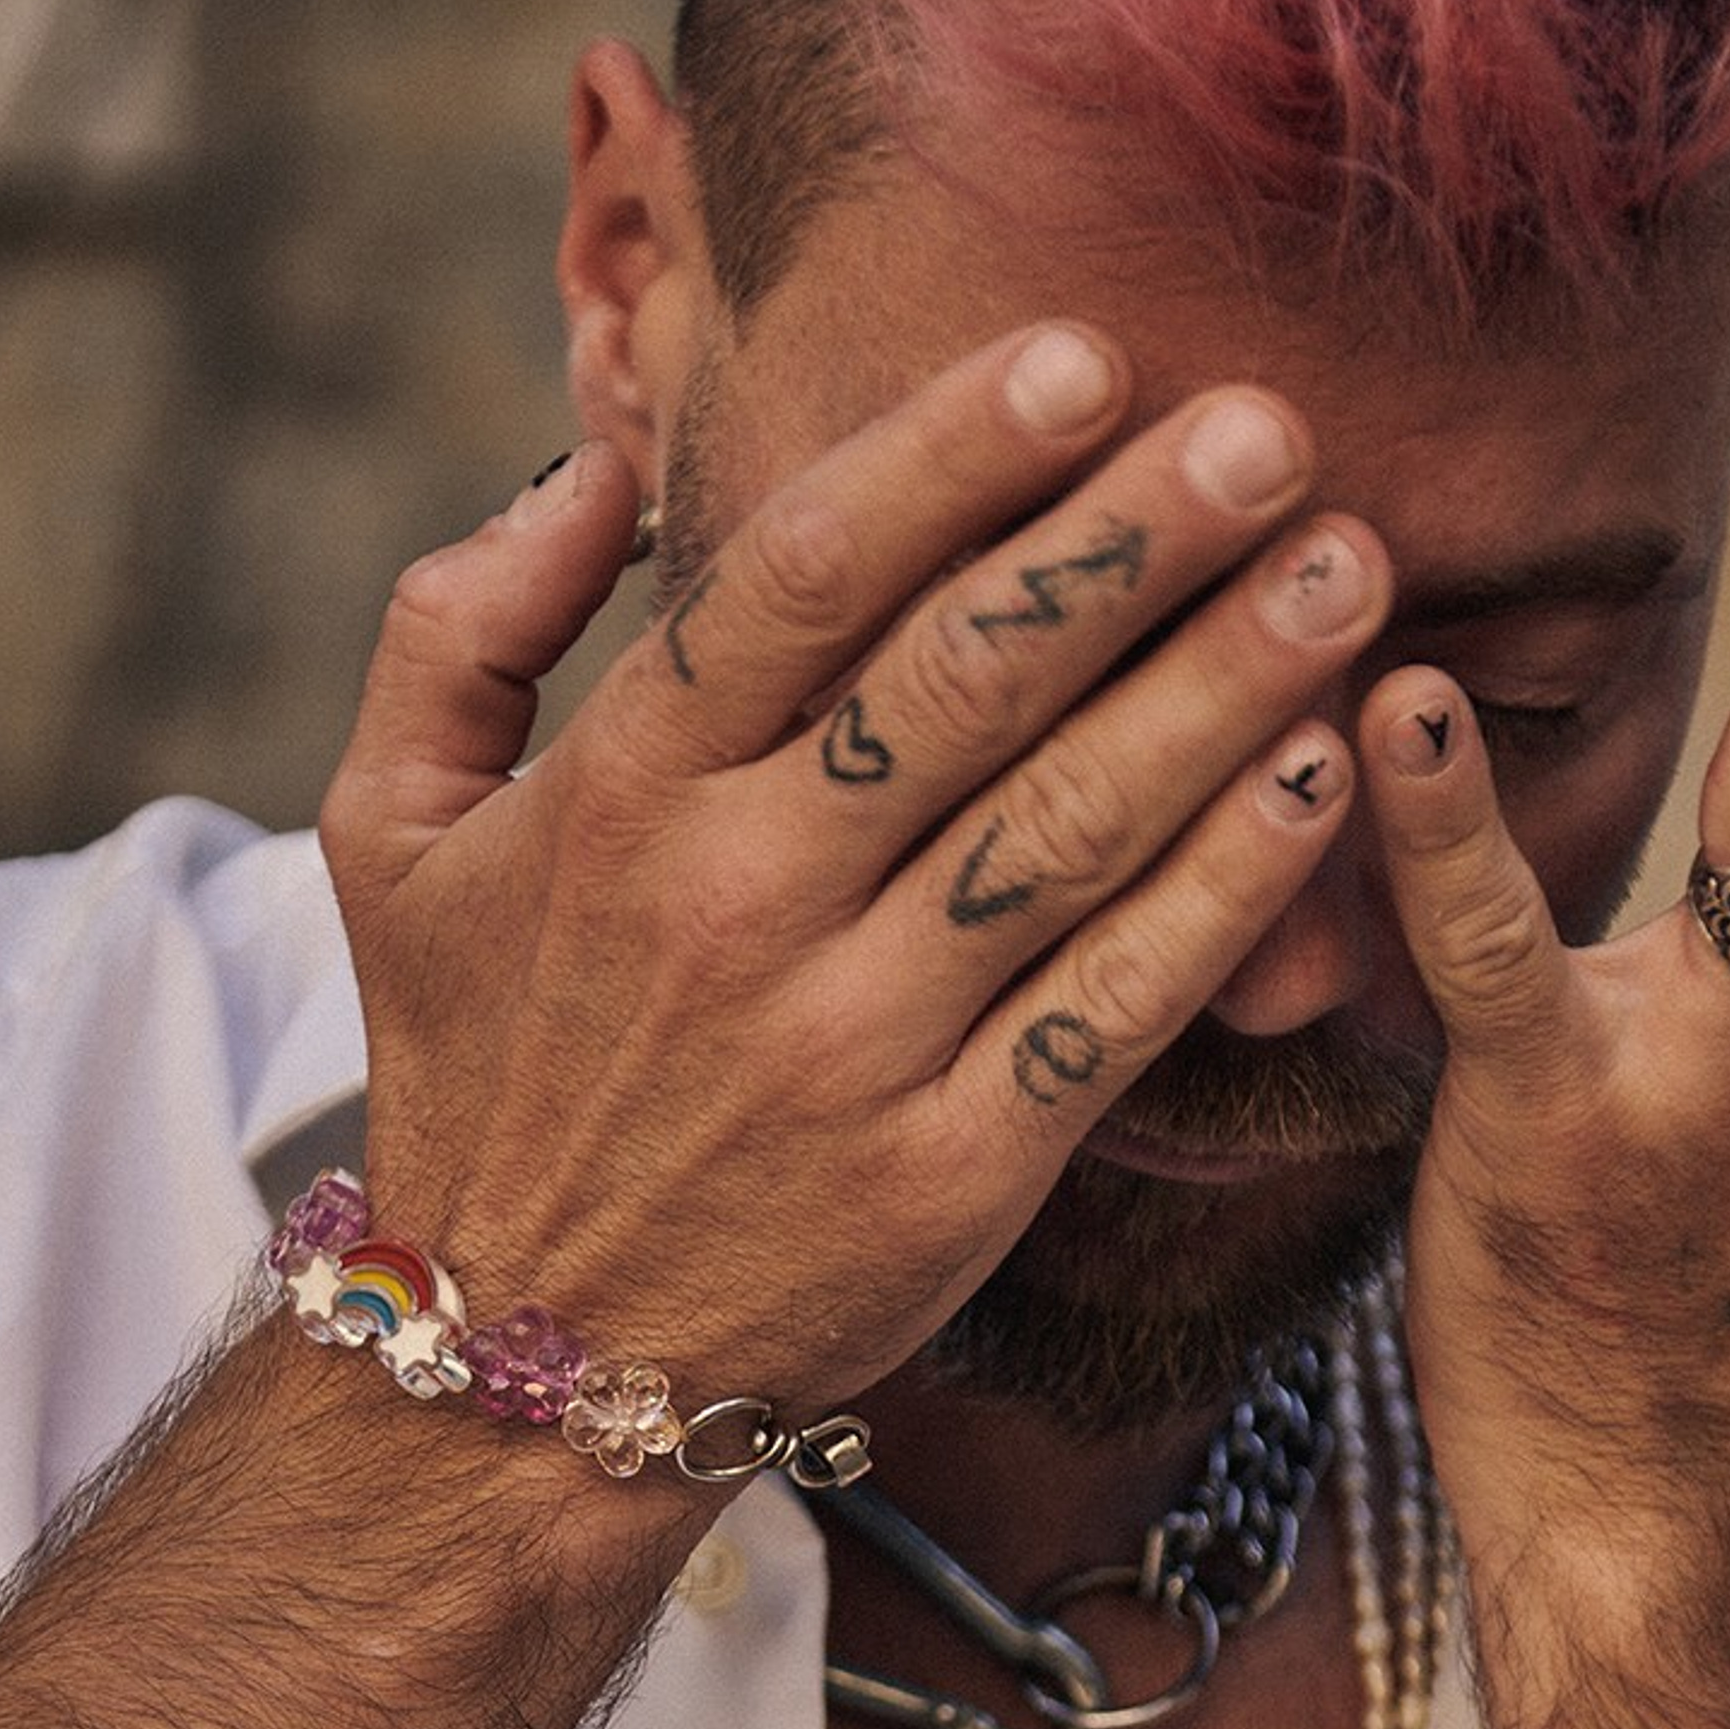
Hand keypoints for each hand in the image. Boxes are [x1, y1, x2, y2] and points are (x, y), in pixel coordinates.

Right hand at [317, 325, 1391, 1418]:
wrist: (522, 1366)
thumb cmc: (478, 1076)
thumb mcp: (387, 839)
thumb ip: (460, 628)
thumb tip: (600, 470)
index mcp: (619, 797)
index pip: (807, 578)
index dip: (957, 455)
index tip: (1085, 360)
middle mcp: (738, 905)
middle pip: (968, 681)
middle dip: (1136, 541)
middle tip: (1271, 430)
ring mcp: (850, 1048)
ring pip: (1067, 831)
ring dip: (1223, 689)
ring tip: (1342, 573)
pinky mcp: (948, 1180)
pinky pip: (1113, 1008)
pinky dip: (1226, 896)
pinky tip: (1318, 786)